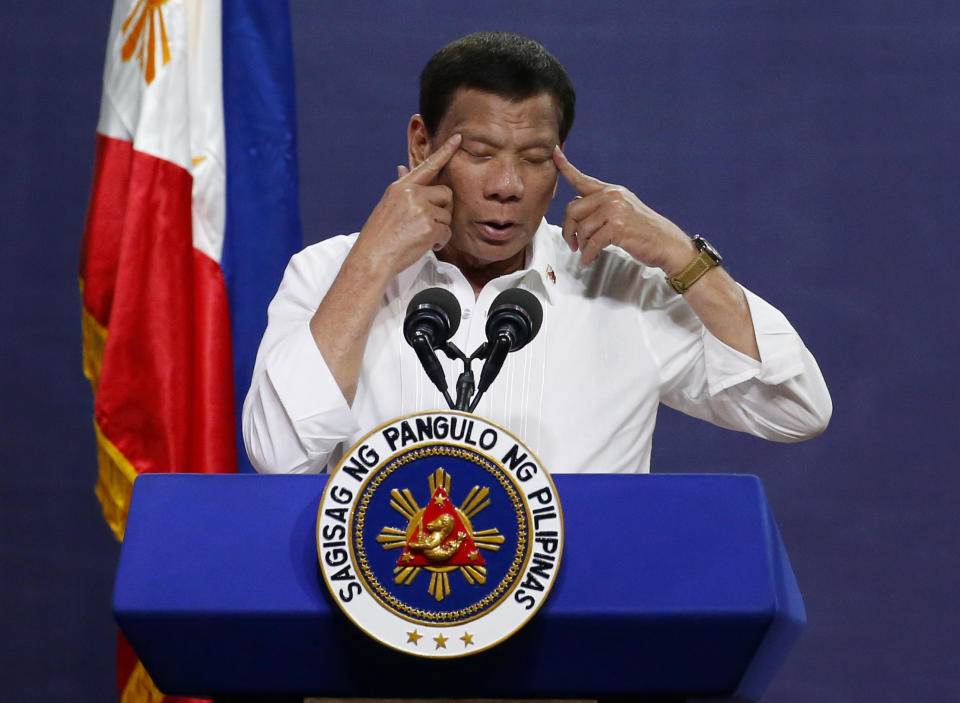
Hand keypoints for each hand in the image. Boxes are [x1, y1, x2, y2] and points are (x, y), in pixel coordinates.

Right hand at [351, 133, 461, 277]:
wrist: (372, 257)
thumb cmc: (379, 235)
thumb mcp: (388, 205)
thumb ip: (403, 189)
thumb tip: (402, 168)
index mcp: (401, 187)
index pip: (427, 165)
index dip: (445, 151)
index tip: (458, 138)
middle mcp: (412, 194)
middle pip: (446, 194)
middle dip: (443, 210)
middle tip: (428, 224)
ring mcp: (421, 209)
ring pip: (447, 215)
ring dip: (440, 229)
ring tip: (422, 237)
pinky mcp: (429, 226)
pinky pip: (447, 232)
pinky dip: (440, 242)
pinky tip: (426, 245)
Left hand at [553, 146, 694, 271]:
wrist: (667, 243)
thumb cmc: (643, 231)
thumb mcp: (622, 211)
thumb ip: (600, 208)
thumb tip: (575, 217)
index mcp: (611, 191)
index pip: (583, 179)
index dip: (565, 166)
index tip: (554, 153)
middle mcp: (612, 196)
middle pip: (572, 209)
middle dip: (568, 230)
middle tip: (572, 244)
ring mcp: (615, 210)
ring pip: (581, 228)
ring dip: (581, 245)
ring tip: (587, 252)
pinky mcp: (618, 227)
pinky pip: (592, 243)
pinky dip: (587, 255)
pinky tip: (588, 260)